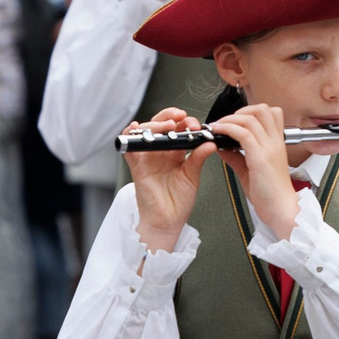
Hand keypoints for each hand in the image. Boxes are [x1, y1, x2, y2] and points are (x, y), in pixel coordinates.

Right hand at [124, 107, 215, 251]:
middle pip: (160, 125)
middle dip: (170, 117)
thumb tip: (209, 142)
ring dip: (155, 124)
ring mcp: (147, 157)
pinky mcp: (137, 166)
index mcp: (174, 153)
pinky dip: (130, 135)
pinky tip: (136, 128)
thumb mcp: (192, 176)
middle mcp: (160, 152)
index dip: (185, 122)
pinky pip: (129, 147)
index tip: (195, 125)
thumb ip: (198, 158)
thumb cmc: (178, 202)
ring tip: (167, 126)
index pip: (177, 129)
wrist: (167, 222)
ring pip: (146, 131)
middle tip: (181, 119)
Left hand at [207, 103, 296, 237]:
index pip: (271, 113)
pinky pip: (243, 134)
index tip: (237, 120)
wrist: (282, 210)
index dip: (252, 111)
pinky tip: (218, 133)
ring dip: (230, 119)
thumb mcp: (250, 170)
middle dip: (240, 111)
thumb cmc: (270, 195)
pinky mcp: (261, 157)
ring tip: (218, 126)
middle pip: (262, 109)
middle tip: (226, 121)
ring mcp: (269, 148)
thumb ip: (236, 156)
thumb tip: (222, 146)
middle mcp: (275, 142)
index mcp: (276, 143)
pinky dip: (227, 129)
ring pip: (250, 118)